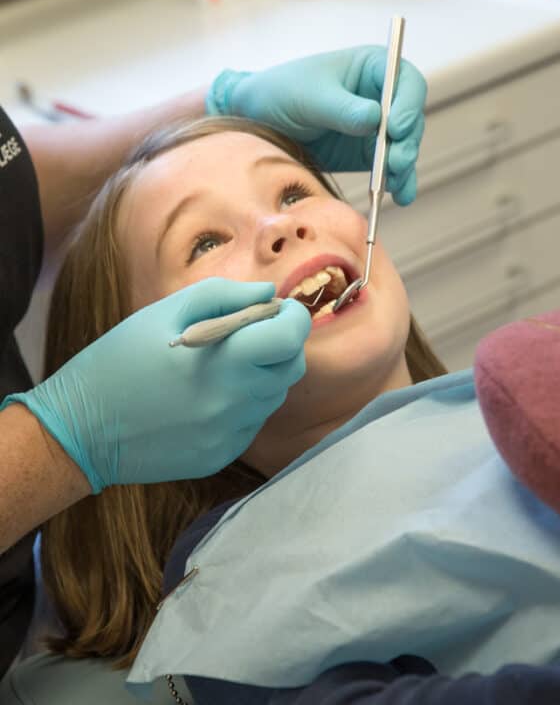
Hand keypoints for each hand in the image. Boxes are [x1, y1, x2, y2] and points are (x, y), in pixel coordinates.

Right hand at [2, 279, 311, 492]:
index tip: (278, 309)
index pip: (292, 337)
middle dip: (282, 343)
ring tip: (221, 366)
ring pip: (273, 395)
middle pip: (292, 366)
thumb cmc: (118, 361)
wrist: (76, 431)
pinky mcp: (220, 455)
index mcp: (226, 361)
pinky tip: (206, 396)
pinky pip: (251, 422)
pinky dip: (242, 404)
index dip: (293, 317)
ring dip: (262, 374)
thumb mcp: (165, 312)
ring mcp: (230, 434)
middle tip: (251, 334)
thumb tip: (269, 293)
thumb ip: (225, 296)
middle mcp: (236, 401)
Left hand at [207, 46, 426, 204]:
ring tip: (397, 186)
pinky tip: (399, 195)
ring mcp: (377, 127)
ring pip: (404, 146)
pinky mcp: (368, 154)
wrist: (256, 121)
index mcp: (371, 68)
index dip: (409, 104)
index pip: (406, 81)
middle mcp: (380, 96)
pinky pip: (390, 168)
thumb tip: (376, 120)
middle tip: (396, 162)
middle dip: (406, 142)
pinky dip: (397, 182)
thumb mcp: (311, 97)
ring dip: (404, 166)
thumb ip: (344, 109)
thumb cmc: (281, 92)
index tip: (396, 128)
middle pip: (410, 118)